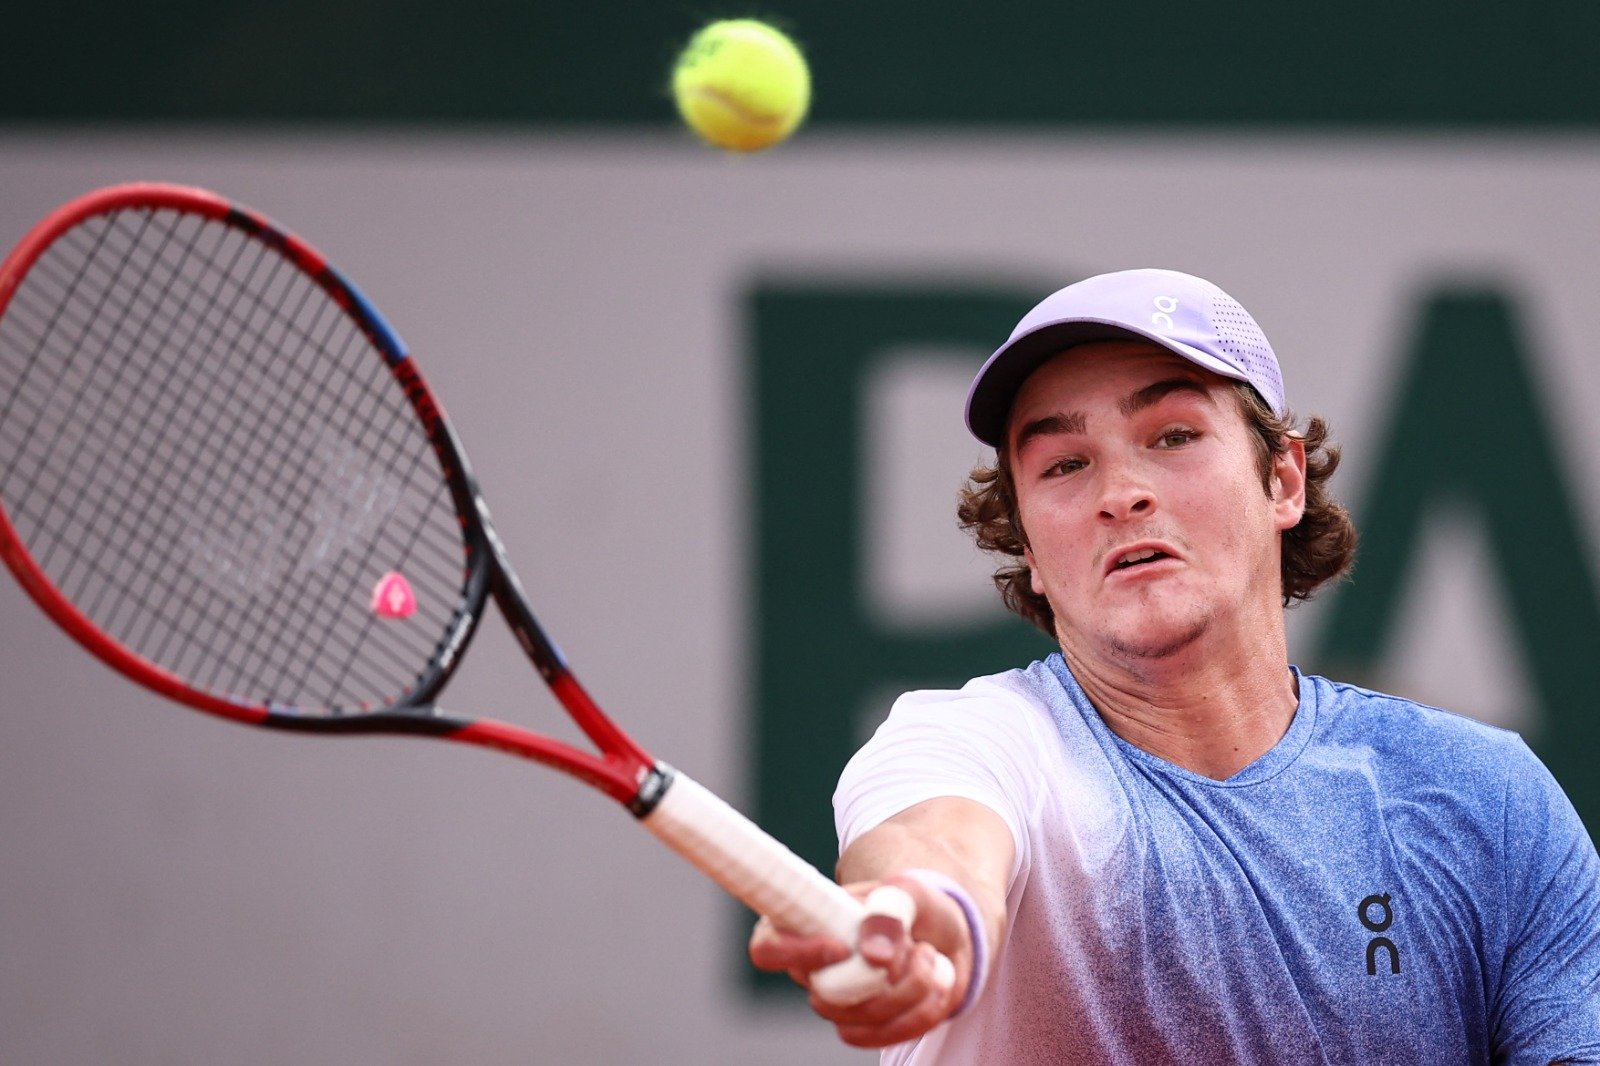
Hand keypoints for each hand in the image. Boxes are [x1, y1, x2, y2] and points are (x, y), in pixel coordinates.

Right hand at [748, 874, 971, 1047]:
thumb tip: (874, 956)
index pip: (768, 947)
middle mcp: (813, 969)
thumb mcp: (910, 892)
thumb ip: (891, 910)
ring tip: (931, 957)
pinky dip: (920, 1014)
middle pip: (825, 997)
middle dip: (883, 979)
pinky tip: (936, 986)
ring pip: (860, 1020)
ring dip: (910, 992)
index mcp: (806, 924)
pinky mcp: (867, 1027)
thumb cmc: (915, 906)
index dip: (794, 953)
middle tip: (918, 947)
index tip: (841, 946)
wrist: (945, 934)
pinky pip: (884, 1037)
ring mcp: (838, 1003)